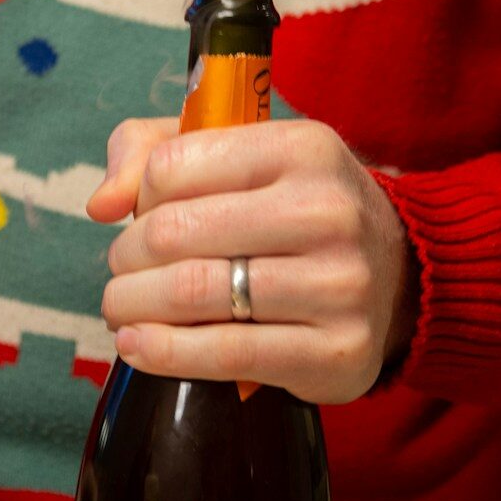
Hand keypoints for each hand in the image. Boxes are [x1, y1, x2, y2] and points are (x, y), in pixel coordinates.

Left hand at [87, 118, 415, 403]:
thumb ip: (154, 150)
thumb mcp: (241, 154)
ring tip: (120, 308)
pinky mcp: (335, 351)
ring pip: (192, 292)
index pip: (174, 165)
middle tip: (121, 272)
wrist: (397, 278)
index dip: (139, 197)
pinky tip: (137, 345)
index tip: (140, 219)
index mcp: (303, 147)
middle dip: (126, 257)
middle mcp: (327, 210)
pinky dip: (163, 351)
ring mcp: (339, 285)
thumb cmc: (294, 210)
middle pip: (174, 232)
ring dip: (132, 305)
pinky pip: (225, 352)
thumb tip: (103, 204)